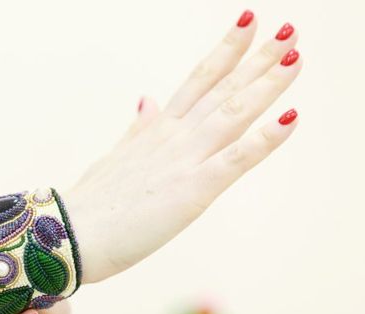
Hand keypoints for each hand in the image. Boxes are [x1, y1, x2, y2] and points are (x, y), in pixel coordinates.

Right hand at [63, 12, 300, 282]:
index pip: (197, 81)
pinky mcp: (191, 191)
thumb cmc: (91, 205)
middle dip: (257, 58)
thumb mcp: (115, 157)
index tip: (248, 24)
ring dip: (265, 83)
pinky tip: (290, 116)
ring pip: (232, 114)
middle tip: (288, 30)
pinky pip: (234, 161)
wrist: (69, 236)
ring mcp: (183, 161)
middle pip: (221, 89)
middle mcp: (173, 138)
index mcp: (156, 131)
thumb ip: (137, 129)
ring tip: (295, 55)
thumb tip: (147, 100)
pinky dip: (264, 139)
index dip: (225, 51)